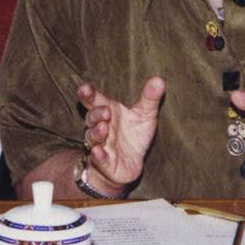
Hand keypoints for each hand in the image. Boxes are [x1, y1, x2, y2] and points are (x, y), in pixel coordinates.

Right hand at [77, 77, 163, 191]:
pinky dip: (97, 155)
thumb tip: (159, 79)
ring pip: (92, 137)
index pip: (94, 100)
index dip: (88, 94)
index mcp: (108, 111)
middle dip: (96, 113)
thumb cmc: (134, 135)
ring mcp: (100, 144)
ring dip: (96, 132)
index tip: (84, 88)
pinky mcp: (104, 162)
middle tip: (106, 111)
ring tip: (103, 127)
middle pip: (91, 117)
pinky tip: (97, 152)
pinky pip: (97, 158)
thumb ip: (150, 98)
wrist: (131, 164)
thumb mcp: (145, 115)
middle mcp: (100, 127)